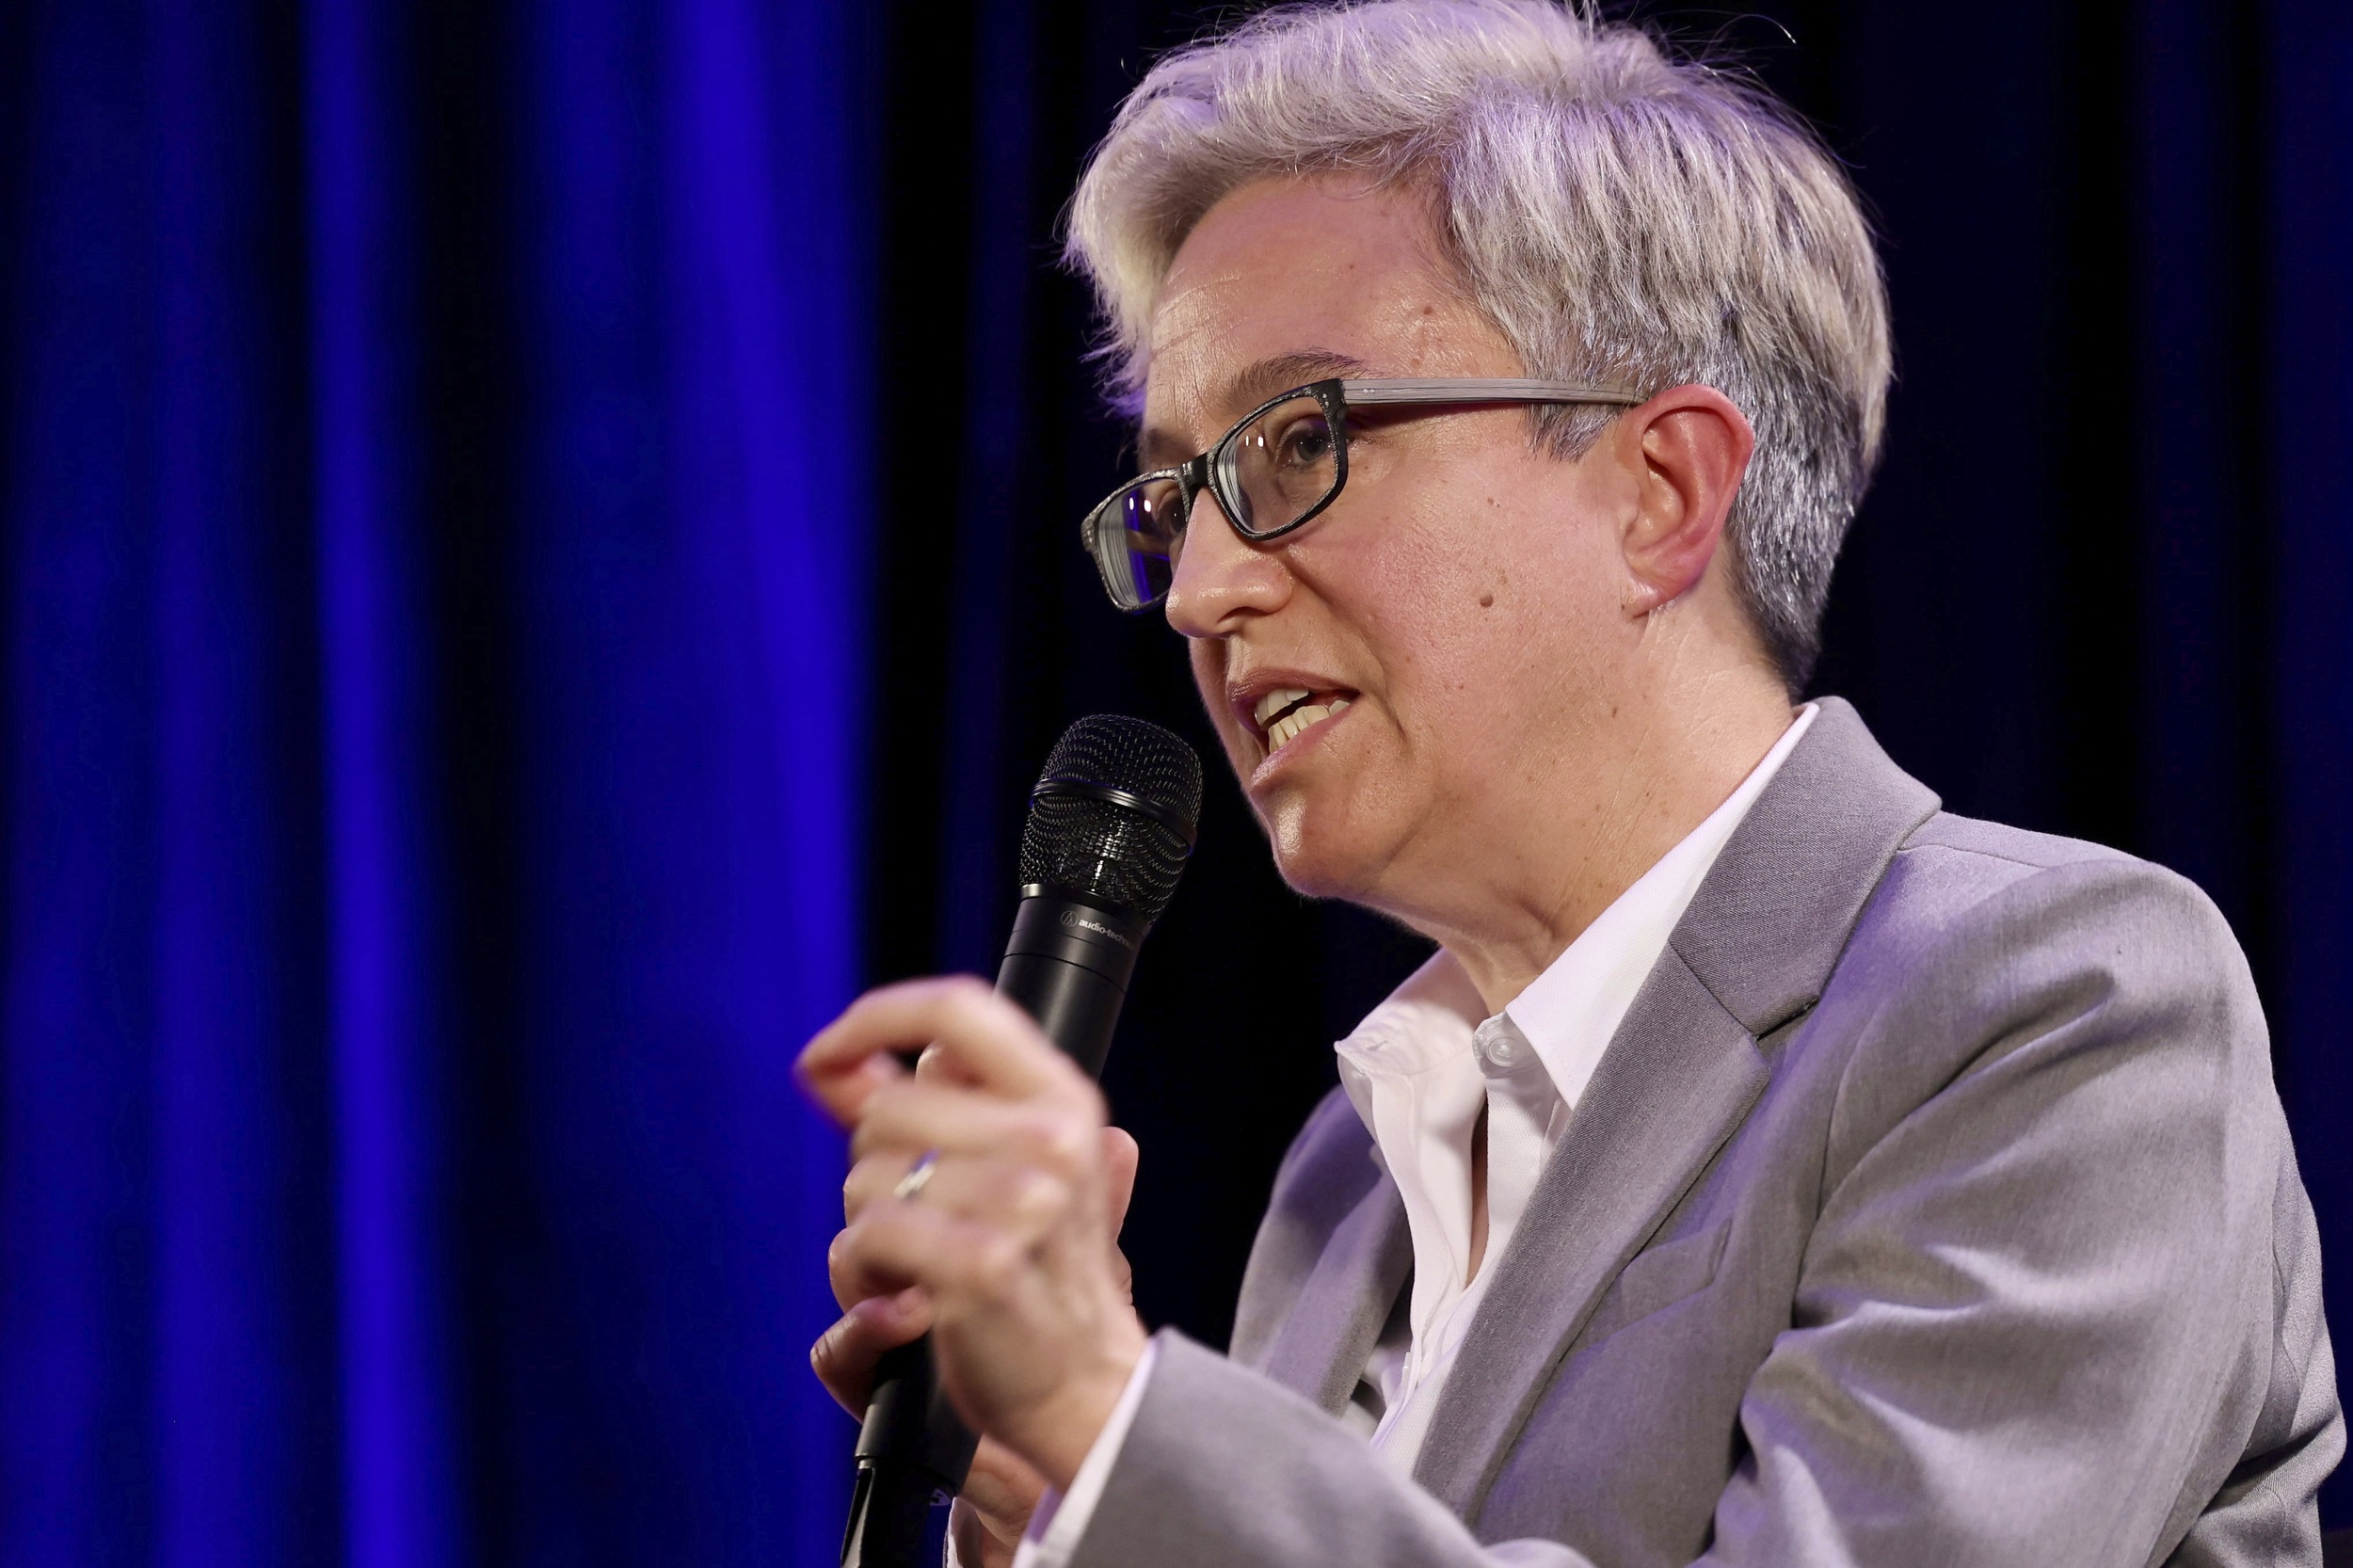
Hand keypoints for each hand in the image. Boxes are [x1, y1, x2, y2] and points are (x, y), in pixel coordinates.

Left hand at [799, 977, 1149, 1496]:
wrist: (1083, 1387)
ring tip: (921, 1268)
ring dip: (868, 1233)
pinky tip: (907, 1300)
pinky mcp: (981, 1265)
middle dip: (875, 1169)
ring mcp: (1023, 1200)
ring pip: (866, 1178)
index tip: (827, 1054)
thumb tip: (831, 1066)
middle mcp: (1052, 1138)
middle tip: (921, 1221)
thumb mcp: (1007, 1168)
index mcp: (1063, 1099)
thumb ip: (926, 1107)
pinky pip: (866, 1237)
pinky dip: (866, 1276)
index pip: (957, 1008)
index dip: (875, 1018)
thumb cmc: (1035, 1274)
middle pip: (886, 1107)